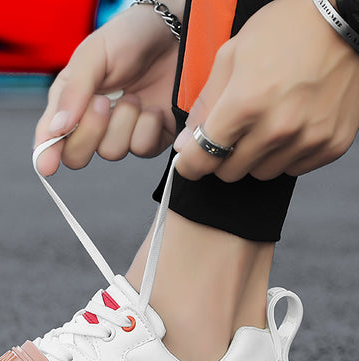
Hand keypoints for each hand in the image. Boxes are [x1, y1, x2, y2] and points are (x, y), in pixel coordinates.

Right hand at [34, 3, 182, 175]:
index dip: (47, 154)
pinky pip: (141, 149)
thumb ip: (74, 91)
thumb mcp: (94, 55)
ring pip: (111, 152)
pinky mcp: (148, 140)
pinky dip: (147, 126)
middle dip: (90, 132)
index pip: (50, 138)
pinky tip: (151, 106)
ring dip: (124, 122)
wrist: (174, 34)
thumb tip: (56, 129)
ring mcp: (120, 135)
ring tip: (133, 95)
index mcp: (69, 105)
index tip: (47, 166)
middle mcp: (91, 125)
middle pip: (76, 156)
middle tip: (102, 102)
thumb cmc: (128, 38)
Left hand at [174, 0, 358, 181]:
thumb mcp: (231, 56)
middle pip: (230, 172)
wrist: (346, 17)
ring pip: (262, 173)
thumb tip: (186, 144)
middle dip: (224, 156)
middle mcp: (277, 128)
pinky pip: (294, 169)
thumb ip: (204, 105)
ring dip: (256, 156)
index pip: (202, 159)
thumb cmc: (287, 30)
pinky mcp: (331, 144)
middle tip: (234, 132)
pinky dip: (287, 154)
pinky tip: (292, 125)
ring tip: (267, 123)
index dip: (189, 164)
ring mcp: (307, 138)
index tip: (189, 161)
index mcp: (245, 104)